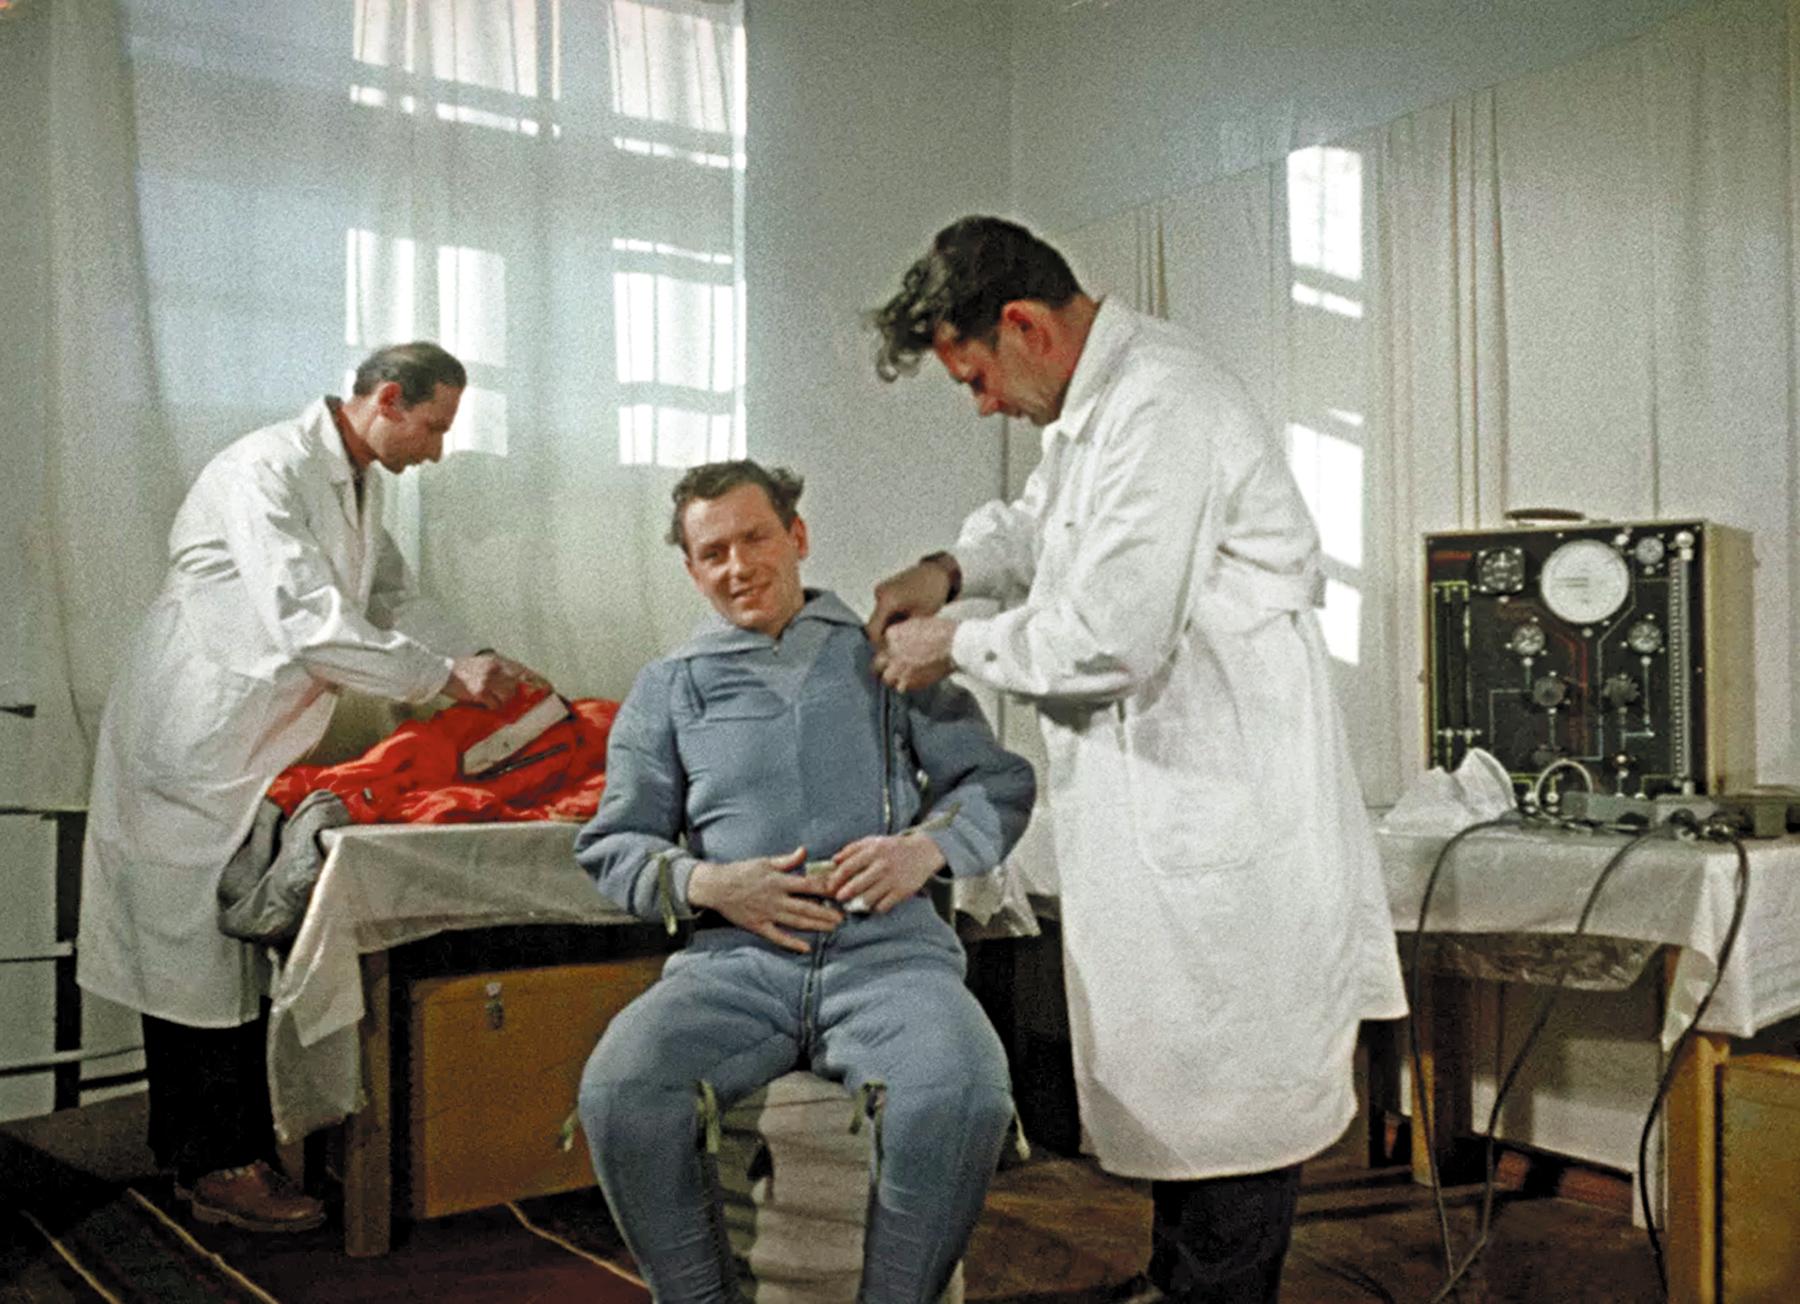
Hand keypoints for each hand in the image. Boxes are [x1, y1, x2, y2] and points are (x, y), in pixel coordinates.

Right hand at [444, 653, 542, 707]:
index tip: (550, 689)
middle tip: (523, 703)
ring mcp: (488, 680)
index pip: (524, 670)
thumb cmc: (462, 669)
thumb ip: (501, 671)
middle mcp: (495, 669)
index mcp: (498, 660)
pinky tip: (483, 702)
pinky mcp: (480, 692)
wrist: (440, 672)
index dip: (538, 680)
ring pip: (508, 696)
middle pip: (518, 686)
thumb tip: (519, 684)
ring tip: (490, 698)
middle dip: (520, 695)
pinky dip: (491, 706)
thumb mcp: (484, 663)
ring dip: (502, 701)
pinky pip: (495, 704)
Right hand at [686, 847, 842, 952]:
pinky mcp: (758, 925)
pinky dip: (792, 943)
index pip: (809, 885)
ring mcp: (768, 914)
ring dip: (816, 925)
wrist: (716, 886)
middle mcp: (776, 898)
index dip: (826, 889)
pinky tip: (806, 948)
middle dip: (826, 913)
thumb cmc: (742, 871)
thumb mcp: (765, 862)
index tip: (841, 891)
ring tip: (832, 928)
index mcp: (779, 881)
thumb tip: (805, 851)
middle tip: (843, 918)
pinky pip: (777, 936)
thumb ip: (787, 860)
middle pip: (806, 907)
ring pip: (796, 922)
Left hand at [826, 833, 946, 913]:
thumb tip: (833, 861)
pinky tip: (871, 905)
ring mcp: (893, 880)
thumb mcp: (873, 841)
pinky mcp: (902, 892)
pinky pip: (882, 906)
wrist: (922, 853)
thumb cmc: (892, 848)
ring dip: (857, 904)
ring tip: (852, 904)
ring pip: (868, 898)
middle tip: (838, 898)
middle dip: (843, 894)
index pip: (848, 867)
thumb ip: (852, 849)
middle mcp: (882, 865)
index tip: (829, 887)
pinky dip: (874, 908)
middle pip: (856, 885)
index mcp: (873, 851)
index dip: (835, 879)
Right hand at [865, 561, 954, 644]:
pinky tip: (904, 620)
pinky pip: (884, 608)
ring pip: (879, 616)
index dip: (879, 645)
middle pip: (874, 623)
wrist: (938, 571)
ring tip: (903, 633)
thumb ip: (903, 633)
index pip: (873, 630)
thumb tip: (895, 647)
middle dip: (884, 635)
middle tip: (896, 646)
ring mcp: (882, 589)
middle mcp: (880, 594)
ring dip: (887, 625)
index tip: (887, 654)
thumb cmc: (933, 593)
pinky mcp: (886, 588)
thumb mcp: (919, 618)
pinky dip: (890, 616)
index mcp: (887, 601)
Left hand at [873, 616, 956, 691]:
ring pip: (886, 678)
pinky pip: (901, 688)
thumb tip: (901, 641)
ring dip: (893, 678)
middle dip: (883, 666)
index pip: (880, 645)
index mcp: (892, 634)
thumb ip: (903, 632)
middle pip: (877, 664)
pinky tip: (914, 681)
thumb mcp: (917, 623)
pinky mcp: (909, 681)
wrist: (956, 644)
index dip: (888, 650)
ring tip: (902, 677)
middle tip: (891, 667)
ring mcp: (899, 668)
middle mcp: (891, 651)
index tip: (895, 653)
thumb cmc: (942, 630)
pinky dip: (906, 686)